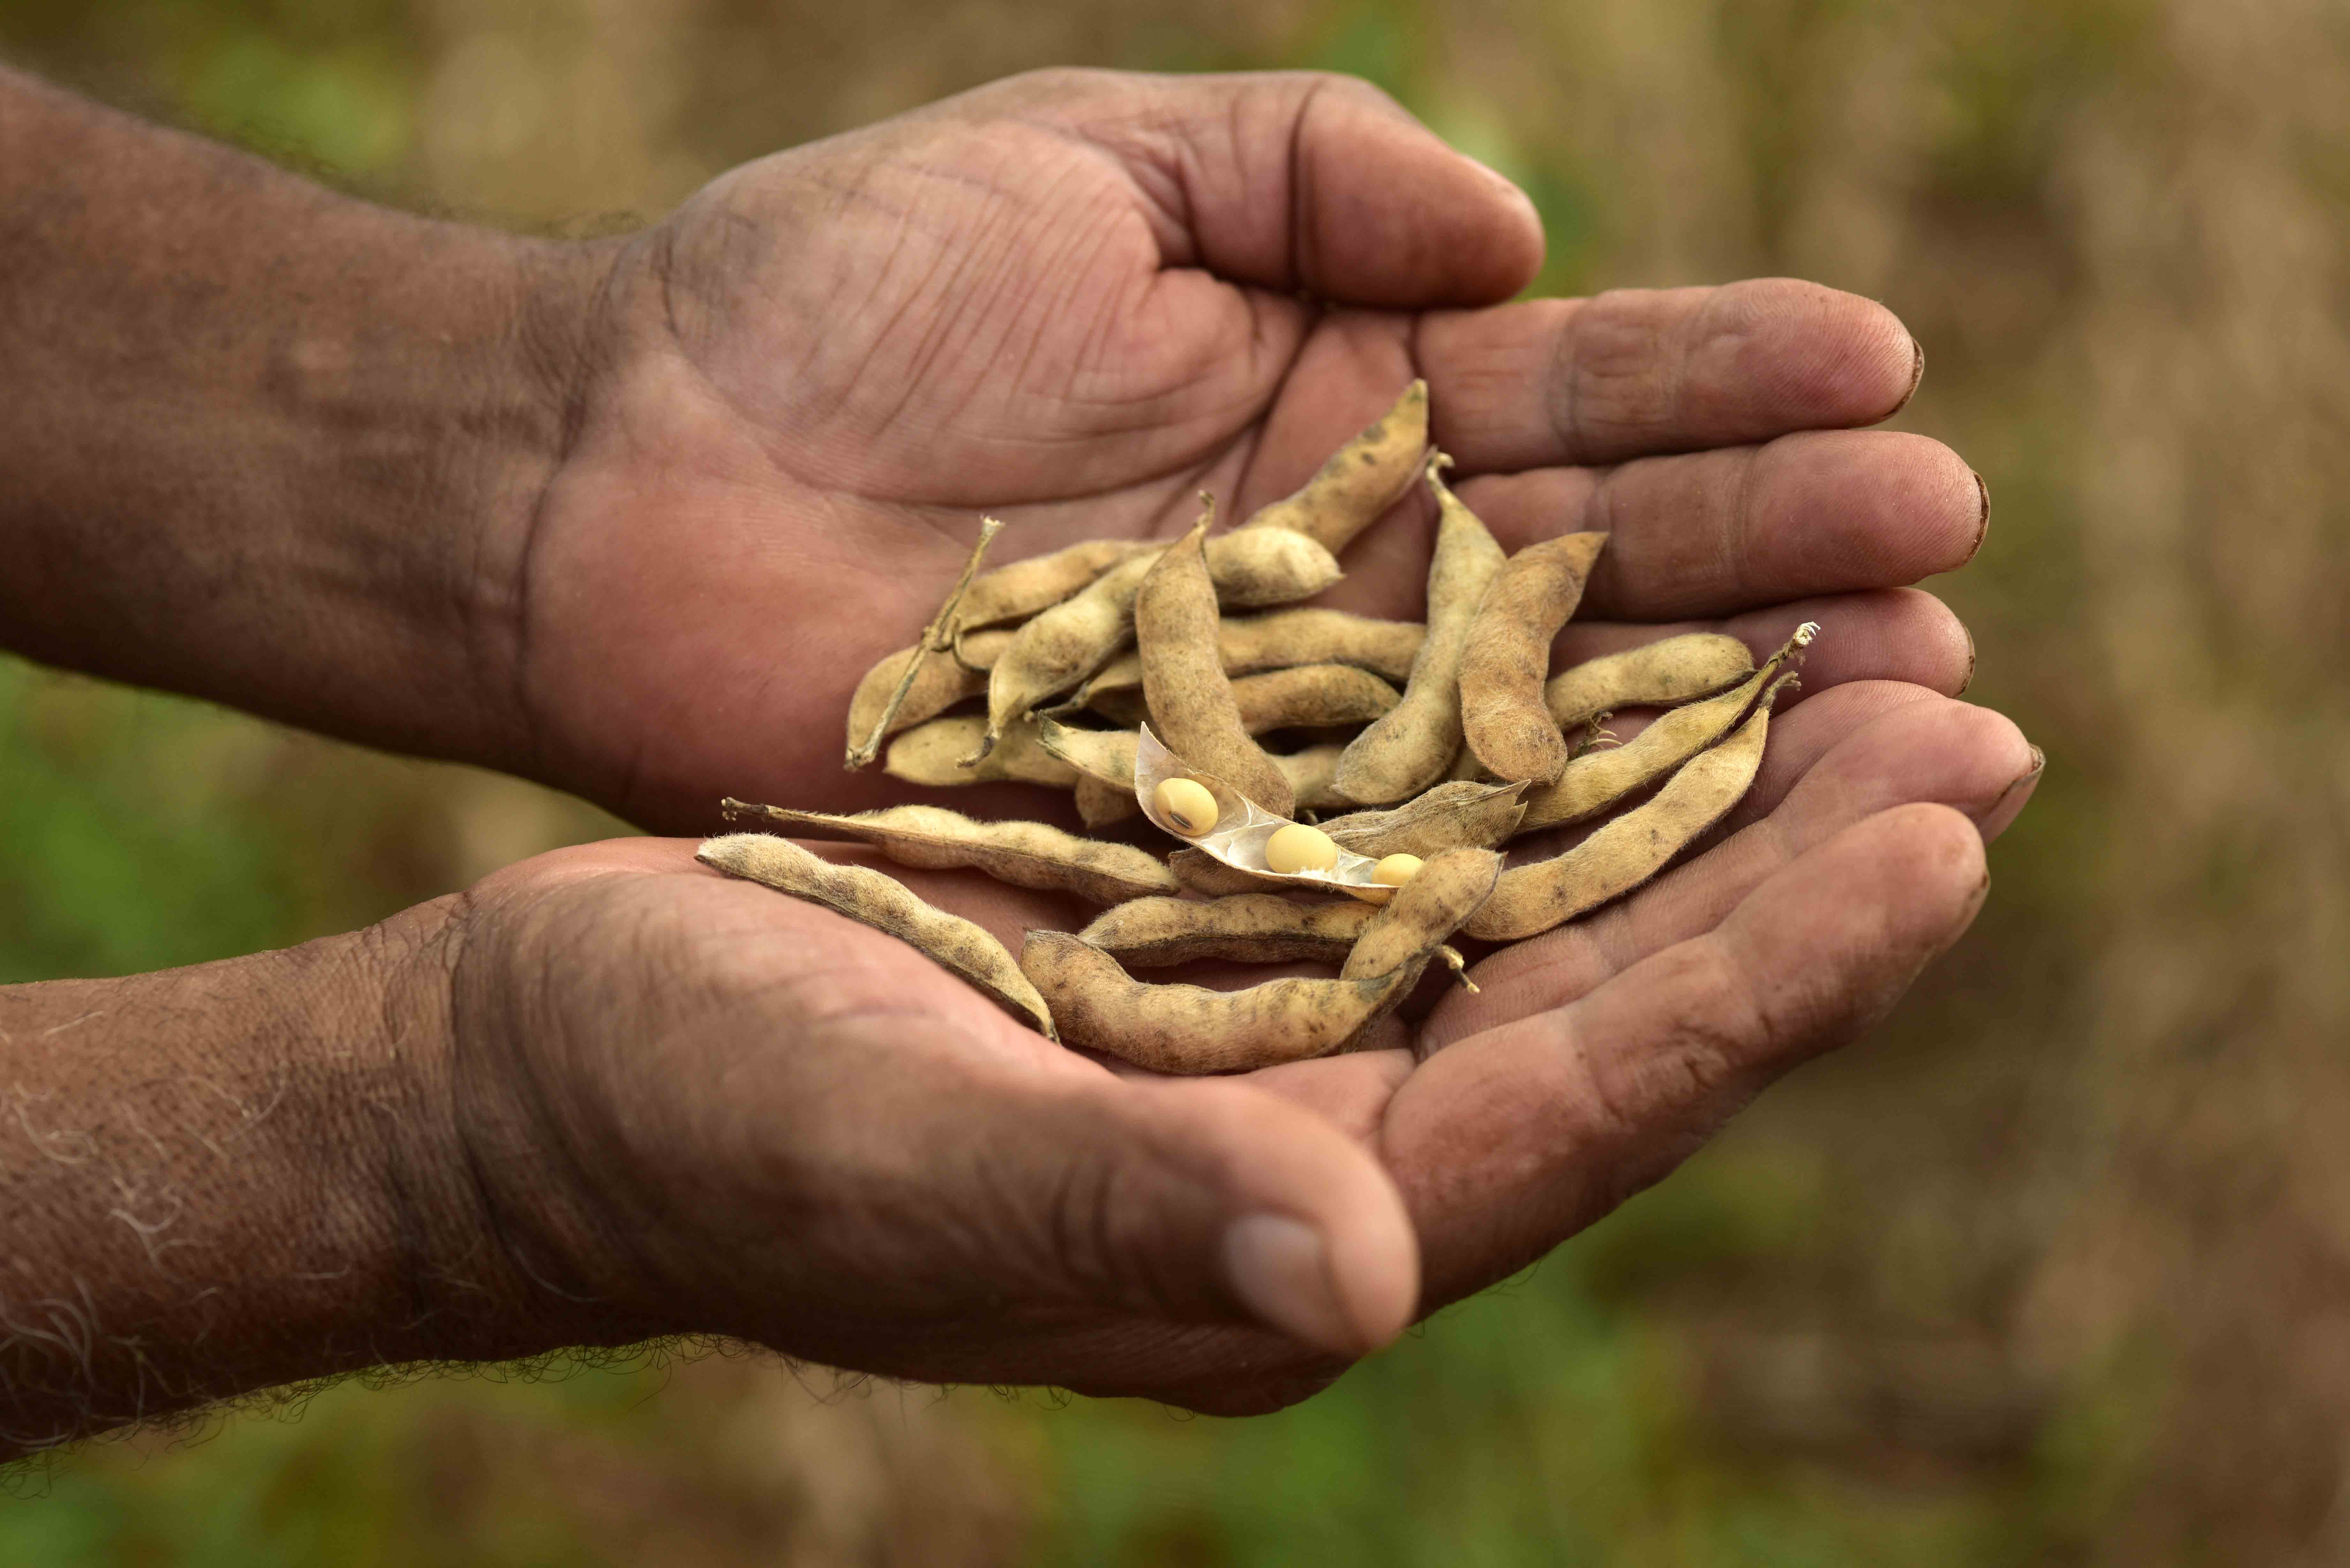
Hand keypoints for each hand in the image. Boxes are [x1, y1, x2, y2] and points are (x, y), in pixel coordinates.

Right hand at [441, 682, 2034, 1412]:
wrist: (561, 1062)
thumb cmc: (689, 1118)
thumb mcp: (879, 1151)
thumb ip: (1109, 1215)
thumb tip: (1346, 1279)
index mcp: (1269, 1238)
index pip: (1578, 1115)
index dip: (1766, 986)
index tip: (1936, 840)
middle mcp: (1306, 1150)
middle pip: (1605, 1006)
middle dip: (1791, 870)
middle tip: (1970, 717)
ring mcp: (1264, 1035)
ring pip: (1544, 912)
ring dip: (1700, 788)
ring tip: (1869, 655)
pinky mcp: (1211, 935)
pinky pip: (1432, 840)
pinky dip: (1544, 748)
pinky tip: (1634, 645)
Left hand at [507, 68, 1986, 827]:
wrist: (624, 468)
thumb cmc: (829, 291)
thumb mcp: (1091, 159)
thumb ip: (1305, 169)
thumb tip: (1519, 238)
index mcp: (1340, 410)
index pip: (1579, 405)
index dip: (1735, 395)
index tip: (1891, 388)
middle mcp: (1340, 578)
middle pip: (1596, 582)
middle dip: (1773, 570)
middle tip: (1943, 573)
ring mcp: (1275, 720)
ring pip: (1530, 730)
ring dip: (1710, 722)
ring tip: (1903, 705)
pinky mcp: (1185, 833)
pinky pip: (1382, 845)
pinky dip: (1527, 844)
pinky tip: (1687, 837)